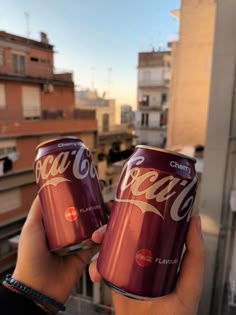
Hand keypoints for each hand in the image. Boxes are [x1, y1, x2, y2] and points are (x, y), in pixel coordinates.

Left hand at [12, 196, 100, 303]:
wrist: (39, 287)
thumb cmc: (30, 257)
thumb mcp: (31, 228)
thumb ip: (38, 209)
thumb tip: (44, 188)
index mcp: (57, 224)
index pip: (73, 205)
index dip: (82, 195)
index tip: (91, 184)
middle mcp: (69, 232)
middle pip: (88, 214)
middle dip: (99, 205)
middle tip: (105, 199)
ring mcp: (79, 243)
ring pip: (97, 227)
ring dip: (104, 220)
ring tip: (106, 214)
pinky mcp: (86, 255)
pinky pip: (99, 244)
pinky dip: (104, 238)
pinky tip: (106, 231)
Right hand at [89, 214, 205, 314]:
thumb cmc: (176, 314)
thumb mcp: (189, 284)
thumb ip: (195, 255)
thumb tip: (193, 219)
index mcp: (161, 252)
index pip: (149, 225)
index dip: (137, 211)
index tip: (128, 201)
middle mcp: (144, 255)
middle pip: (125, 232)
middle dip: (111, 225)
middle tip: (105, 226)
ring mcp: (129, 267)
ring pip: (111, 245)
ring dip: (101, 239)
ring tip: (96, 240)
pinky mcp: (117, 279)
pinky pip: (103, 266)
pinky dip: (96, 266)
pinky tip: (95, 272)